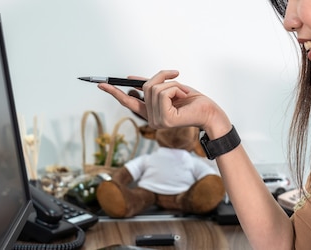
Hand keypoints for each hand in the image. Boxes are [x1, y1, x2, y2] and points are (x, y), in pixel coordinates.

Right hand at [97, 70, 231, 137]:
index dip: (114, 92)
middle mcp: (151, 120)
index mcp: (150, 113)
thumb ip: (153, 85)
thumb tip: (131, 78)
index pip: (128, 102)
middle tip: (176, 76)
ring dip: (172, 83)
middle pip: (145, 87)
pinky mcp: (165, 120)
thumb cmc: (193, 101)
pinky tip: (184, 97)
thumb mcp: (170, 89)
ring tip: (183, 92)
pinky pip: (164, 92)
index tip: (100, 84)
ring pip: (155, 88)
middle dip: (162, 77)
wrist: (210, 112)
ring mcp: (157, 122)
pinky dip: (176, 88)